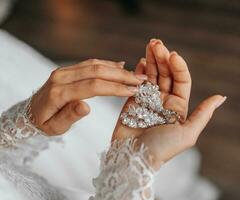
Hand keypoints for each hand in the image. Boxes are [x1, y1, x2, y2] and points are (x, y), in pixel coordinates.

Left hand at [30, 59, 147, 135]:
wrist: (29, 112)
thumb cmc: (44, 123)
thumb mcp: (54, 128)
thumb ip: (69, 116)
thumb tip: (86, 105)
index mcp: (58, 93)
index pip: (93, 87)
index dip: (115, 88)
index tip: (133, 91)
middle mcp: (61, 77)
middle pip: (96, 71)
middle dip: (121, 75)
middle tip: (140, 80)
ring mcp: (64, 71)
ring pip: (94, 64)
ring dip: (116, 69)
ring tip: (135, 74)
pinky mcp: (67, 69)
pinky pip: (89, 63)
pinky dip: (106, 64)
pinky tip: (120, 66)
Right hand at [113, 40, 225, 169]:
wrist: (134, 158)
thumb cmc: (162, 148)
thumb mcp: (188, 133)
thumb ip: (203, 114)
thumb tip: (221, 97)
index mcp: (178, 107)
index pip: (181, 80)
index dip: (179, 66)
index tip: (173, 55)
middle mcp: (164, 101)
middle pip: (166, 74)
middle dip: (162, 58)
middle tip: (157, 43)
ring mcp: (148, 100)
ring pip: (151, 75)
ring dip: (151, 59)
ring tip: (150, 45)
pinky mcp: (132, 101)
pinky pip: (136, 82)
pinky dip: (139, 70)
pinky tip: (141, 59)